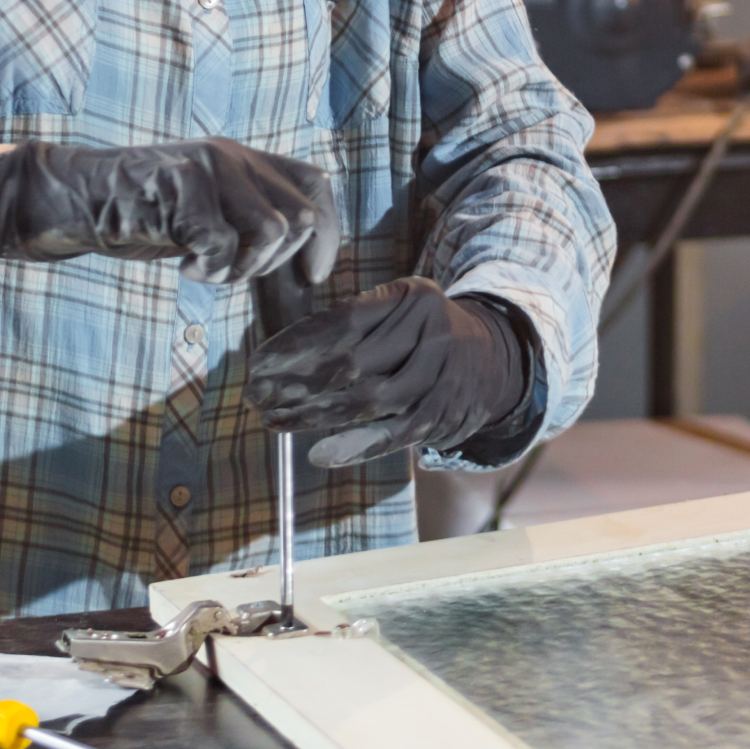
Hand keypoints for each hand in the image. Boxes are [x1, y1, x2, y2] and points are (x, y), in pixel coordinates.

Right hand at [0, 139, 337, 285]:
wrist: (72, 198)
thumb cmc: (139, 213)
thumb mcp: (204, 209)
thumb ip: (247, 215)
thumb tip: (305, 249)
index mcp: (243, 157)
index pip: (314, 183)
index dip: (327, 233)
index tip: (313, 274)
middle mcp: (232, 154)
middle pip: (301, 218)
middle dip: (273, 264)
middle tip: (228, 273)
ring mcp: (207, 167)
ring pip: (273, 232)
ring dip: (241, 269)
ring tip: (203, 269)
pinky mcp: (180, 189)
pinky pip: (223, 246)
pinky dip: (207, 271)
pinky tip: (180, 266)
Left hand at [246, 277, 530, 466]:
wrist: (494, 358)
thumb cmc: (423, 334)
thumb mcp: (398, 311)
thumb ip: (352, 325)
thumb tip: (281, 356)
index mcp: (411, 295)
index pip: (342, 321)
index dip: (295, 345)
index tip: (258, 362)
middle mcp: (431, 329)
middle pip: (351, 362)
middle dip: (296, 382)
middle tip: (255, 394)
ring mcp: (441, 373)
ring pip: (368, 398)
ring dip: (314, 415)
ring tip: (274, 419)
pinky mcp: (445, 413)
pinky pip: (394, 433)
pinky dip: (356, 446)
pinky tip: (319, 453)